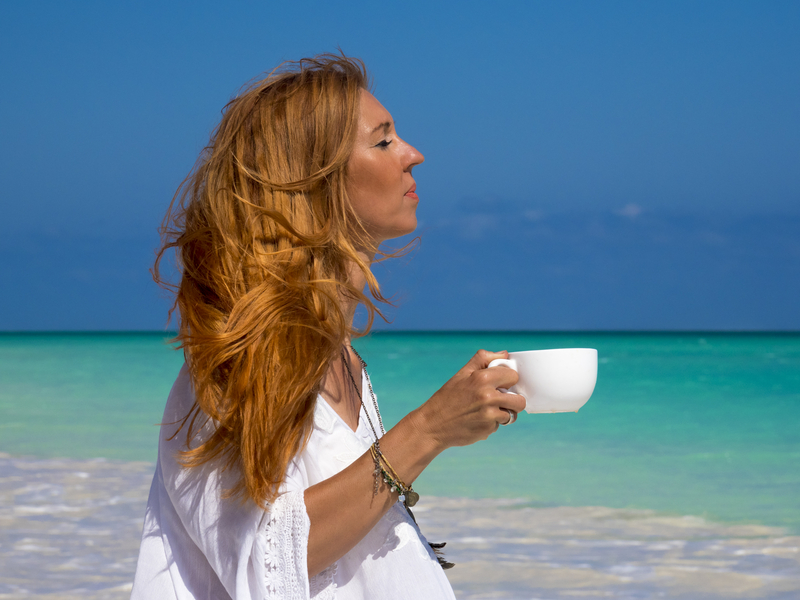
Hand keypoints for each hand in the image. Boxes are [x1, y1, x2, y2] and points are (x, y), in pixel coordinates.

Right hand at [411, 350, 525, 450]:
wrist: (433, 425)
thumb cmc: (447, 398)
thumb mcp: (462, 373)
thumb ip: (483, 359)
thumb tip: (504, 354)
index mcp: (482, 378)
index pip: (514, 376)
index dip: (509, 380)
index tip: (502, 383)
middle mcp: (488, 396)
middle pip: (520, 400)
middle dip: (513, 400)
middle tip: (501, 399)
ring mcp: (489, 415)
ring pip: (512, 414)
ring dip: (504, 413)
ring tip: (489, 411)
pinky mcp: (488, 430)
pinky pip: (500, 425)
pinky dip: (492, 423)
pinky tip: (478, 420)